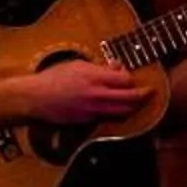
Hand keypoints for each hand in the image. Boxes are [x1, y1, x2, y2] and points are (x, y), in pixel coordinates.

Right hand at [20, 60, 153, 126]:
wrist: (35, 98)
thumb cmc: (54, 77)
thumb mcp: (77, 65)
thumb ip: (99, 67)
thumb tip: (117, 67)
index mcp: (94, 78)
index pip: (125, 80)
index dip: (132, 79)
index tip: (134, 77)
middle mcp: (96, 96)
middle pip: (129, 99)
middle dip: (143, 96)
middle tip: (150, 93)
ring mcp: (92, 111)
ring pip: (122, 112)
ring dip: (133, 107)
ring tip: (138, 102)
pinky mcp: (87, 121)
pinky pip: (107, 117)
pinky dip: (115, 113)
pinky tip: (116, 108)